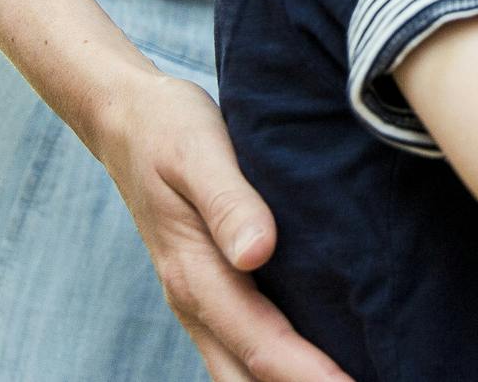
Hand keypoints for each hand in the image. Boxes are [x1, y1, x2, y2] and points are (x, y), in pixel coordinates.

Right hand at [91, 71, 352, 381]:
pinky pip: (243, 349)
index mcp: (195, 273)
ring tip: (351, 379)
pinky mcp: (210, 293)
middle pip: (251, 378)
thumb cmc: (170, 129)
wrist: (126, 121)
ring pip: (243, 373)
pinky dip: (278, 369)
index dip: (309, 375)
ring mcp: (200, 303)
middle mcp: (194, 301)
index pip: (261, 343)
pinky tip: (320, 362)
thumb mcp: (198, 152)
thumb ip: (228, 203)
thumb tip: (257, 253)